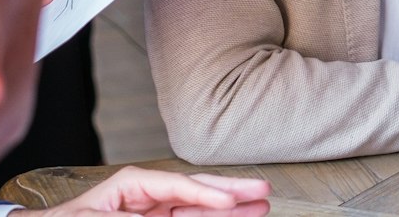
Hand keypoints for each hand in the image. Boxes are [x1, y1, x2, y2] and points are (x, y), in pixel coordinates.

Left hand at [38, 166, 269, 215]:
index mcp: (134, 185)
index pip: (179, 187)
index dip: (206, 194)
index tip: (230, 202)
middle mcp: (151, 197)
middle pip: (198, 192)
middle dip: (232, 192)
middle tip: (263, 191)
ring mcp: (156, 213)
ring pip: (200, 210)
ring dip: (230, 209)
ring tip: (261, 207)